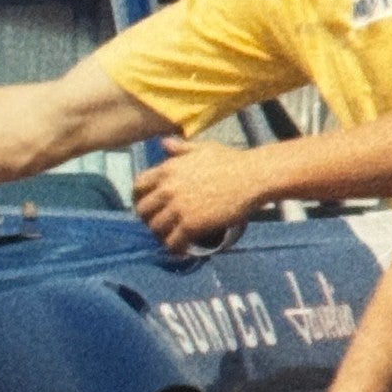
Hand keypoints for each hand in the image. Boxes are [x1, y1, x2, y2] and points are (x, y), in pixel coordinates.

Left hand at [133, 137, 259, 253]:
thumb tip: (163, 143)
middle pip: (143, 211)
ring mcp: (178, 208)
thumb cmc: (230, 161)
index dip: (140, 198)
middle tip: (161, 224)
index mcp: (168, 169)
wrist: (253, 176)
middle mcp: (168, 189)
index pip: (138, 186)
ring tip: (173, 236)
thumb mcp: (202, 148)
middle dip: (149, 218)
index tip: (149, 206)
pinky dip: (175, 248)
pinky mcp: (190, 224)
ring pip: (155, 229)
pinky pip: (172, 243)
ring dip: (162, 234)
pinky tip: (182, 249)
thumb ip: (180, 148)